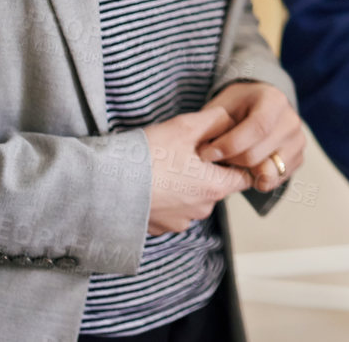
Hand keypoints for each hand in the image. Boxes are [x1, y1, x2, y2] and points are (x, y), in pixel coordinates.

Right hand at [143, 107, 253, 234]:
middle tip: (186, 151)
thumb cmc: (147, 155)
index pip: (244, 177)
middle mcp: (201, 210)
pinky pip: (173, 209)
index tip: (222, 148)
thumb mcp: (186, 127)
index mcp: (214, 187)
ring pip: (194, 198)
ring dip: (187, 184)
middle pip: (217, 186)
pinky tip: (153, 181)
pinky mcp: (158, 227)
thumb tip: (230, 121)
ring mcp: (179, 222)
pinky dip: (168, 196)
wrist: (104, 184)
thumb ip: (216, 120)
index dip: (237, 161)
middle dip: (208, 169)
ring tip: (166, 165)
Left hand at [200, 81, 306, 192]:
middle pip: (257, 154)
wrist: (260, 107)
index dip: (230, 145)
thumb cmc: (238, 107)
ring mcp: (297, 141)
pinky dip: (256, 179)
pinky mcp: (298, 159)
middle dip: (230, 161)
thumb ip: (213, 124)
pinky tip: (246, 167)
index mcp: (274, 100)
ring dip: (243, 172)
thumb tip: (202, 151)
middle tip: (214, 159)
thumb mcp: (222, 105)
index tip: (207, 153)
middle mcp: (291, 121)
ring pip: (266, 171)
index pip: (258, 127)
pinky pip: (274, 180)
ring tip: (231, 161)